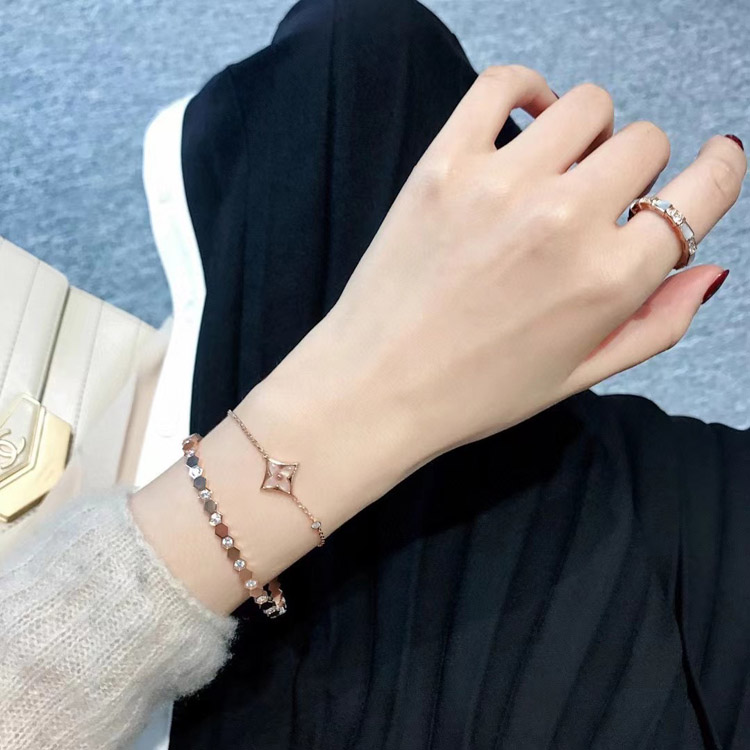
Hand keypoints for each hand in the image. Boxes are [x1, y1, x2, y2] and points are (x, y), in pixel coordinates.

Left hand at [134, 68, 746, 609]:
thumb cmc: (475, 392)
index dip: (718, 171)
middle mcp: (566, 221)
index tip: (713, 162)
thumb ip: (656, 322)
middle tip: (599, 201)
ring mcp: (502, 185)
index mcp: (611, 280)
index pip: (703, 193)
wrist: (376, 388)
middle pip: (644, 143)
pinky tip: (523, 124)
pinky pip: (503, 84)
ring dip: (587, 134)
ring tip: (557, 170)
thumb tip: (709, 268)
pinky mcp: (445, 164)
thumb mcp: (580, 375)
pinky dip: (525, 92)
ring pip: (587, 106)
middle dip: (636, 171)